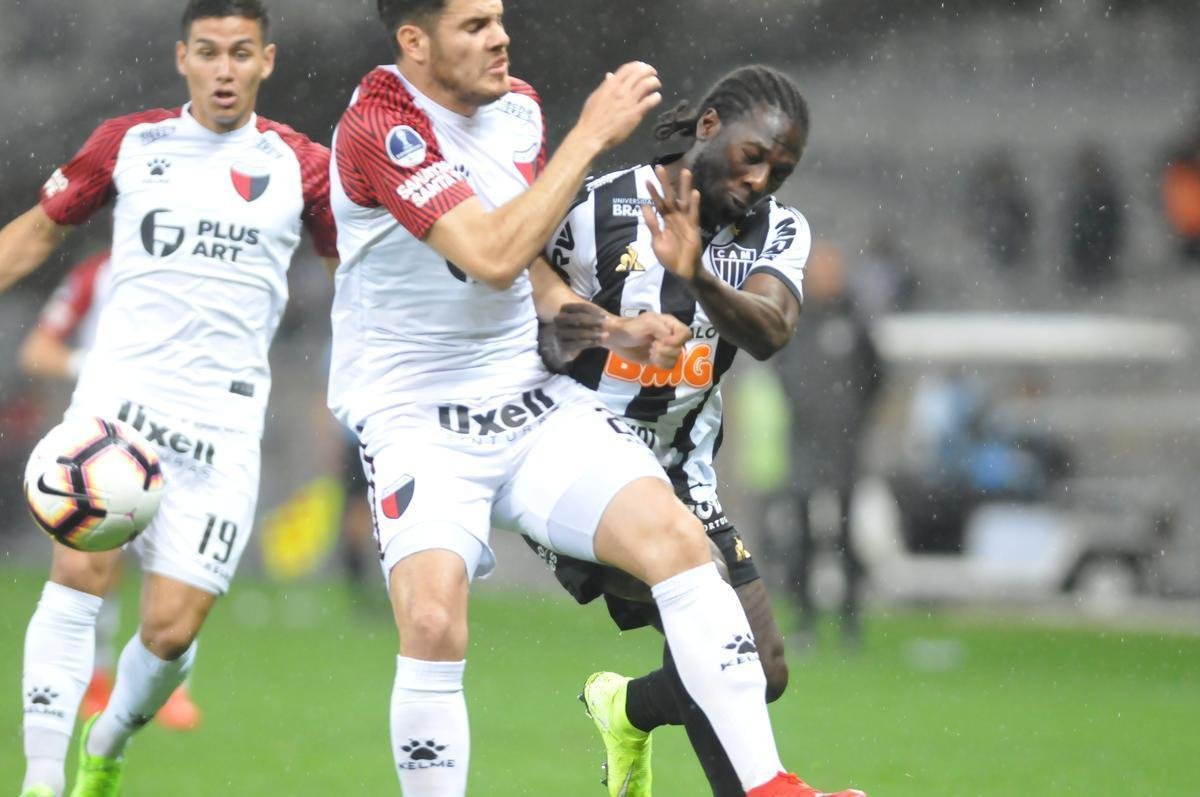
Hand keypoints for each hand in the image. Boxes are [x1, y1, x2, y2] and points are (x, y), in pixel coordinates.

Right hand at [550, 302, 608, 362]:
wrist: (579, 340)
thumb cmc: (588, 324)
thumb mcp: (590, 315)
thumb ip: (593, 314)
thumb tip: (603, 318)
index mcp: (564, 309)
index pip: (580, 308)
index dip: (594, 313)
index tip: (607, 318)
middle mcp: (558, 320)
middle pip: (577, 319)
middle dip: (593, 322)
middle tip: (607, 326)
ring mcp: (558, 333)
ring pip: (577, 333)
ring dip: (593, 334)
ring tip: (605, 335)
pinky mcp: (561, 346)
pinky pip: (575, 345)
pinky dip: (588, 343)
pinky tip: (598, 342)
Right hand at [574, 61, 661, 151]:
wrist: (592, 133)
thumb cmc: (591, 117)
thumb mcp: (596, 97)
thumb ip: (605, 86)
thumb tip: (610, 75)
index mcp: (610, 85)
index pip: (627, 69)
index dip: (637, 65)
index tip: (642, 67)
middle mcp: (621, 90)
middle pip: (639, 73)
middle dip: (649, 70)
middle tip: (653, 74)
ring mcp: (629, 101)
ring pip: (647, 84)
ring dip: (654, 82)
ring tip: (656, 84)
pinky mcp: (635, 113)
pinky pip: (649, 101)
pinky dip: (656, 97)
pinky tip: (656, 97)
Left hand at [608, 311, 690, 368]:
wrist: (617, 340)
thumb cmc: (631, 328)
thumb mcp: (647, 323)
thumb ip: (662, 330)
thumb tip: (670, 340)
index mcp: (670, 324)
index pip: (686, 333)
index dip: (678, 340)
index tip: (663, 341)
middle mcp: (671, 336)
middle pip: (681, 348)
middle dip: (666, 350)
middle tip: (652, 346)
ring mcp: (666, 349)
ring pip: (675, 359)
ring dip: (662, 357)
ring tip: (651, 351)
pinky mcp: (659, 359)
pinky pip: (668, 366)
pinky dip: (660, 364)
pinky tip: (651, 358)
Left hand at [641, 165, 702, 281]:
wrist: (683, 271)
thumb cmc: (669, 257)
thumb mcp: (656, 241)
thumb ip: (652, 224)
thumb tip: (644, 205)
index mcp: (665, 221)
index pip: (657, 203)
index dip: (652, 192)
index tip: (646, 179)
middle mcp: (675, 217)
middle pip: (670, 197)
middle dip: (665, 183)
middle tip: (659, 167)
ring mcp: (685, 221)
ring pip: (684, 201)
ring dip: (684, 187)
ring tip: (685, 172)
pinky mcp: (694, 228)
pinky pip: (694, 215)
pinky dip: (694, 204)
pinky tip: (694, 193)